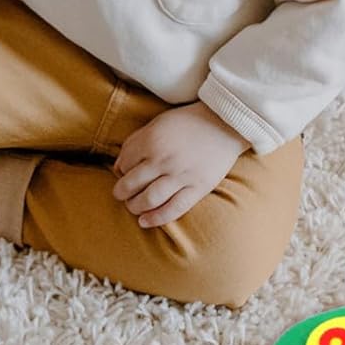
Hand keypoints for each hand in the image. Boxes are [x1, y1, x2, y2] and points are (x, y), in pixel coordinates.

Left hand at [112, 102, 247, 228]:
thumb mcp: (158, 124)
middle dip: (121, 193)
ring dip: (134, 207)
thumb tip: (118, 167)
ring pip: (148, 199)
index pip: (123, 164)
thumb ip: (136, 142)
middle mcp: (163, 159)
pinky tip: (144, 221)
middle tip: (121, 195)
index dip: (120, 171)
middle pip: (130, 184)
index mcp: (151, 140)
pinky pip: (173, 209)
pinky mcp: (198, 188)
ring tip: (133, 206)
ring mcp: (181, 175)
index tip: (124, 174)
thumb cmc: (188, 123)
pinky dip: (156, 218)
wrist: (225, 123)